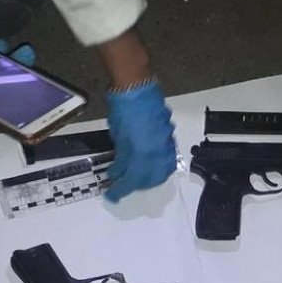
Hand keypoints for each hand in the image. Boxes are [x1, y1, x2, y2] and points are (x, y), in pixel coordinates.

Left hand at [104, 81, 176, 202]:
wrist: (137, 86)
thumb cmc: (123, 110)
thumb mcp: (118, 138)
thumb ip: (121, 159)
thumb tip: (117, 174)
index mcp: (143, 155)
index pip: (132, 181)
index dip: (120, 191)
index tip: (111, 196)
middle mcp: (159, 154)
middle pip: (151, 180)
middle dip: (137, 185)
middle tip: (123, 184)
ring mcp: (167, 146)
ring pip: (162, 172)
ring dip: (149, 178)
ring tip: (137, 177)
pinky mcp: (170, 138)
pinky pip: (167, 160)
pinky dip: (157, 167)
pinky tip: (148, 164)